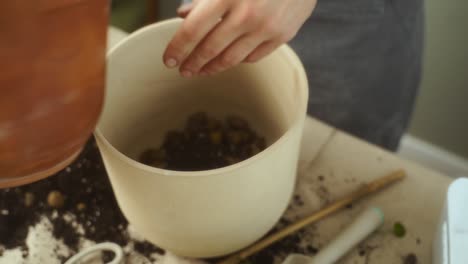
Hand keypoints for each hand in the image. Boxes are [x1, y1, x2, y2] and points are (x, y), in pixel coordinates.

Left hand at [163, 0, 316, 76]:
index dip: (177, 47)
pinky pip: (253, 57)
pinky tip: (227, 61)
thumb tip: (183, 16)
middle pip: (210, 49)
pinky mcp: (283, 35)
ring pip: (232, 58)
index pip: (193, 30)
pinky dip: (238, 61)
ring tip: (201, 71)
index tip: (168, 60)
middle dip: (192, 63)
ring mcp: (267, 28)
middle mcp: (247, 15)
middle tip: (183, 71)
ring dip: (212, 68)